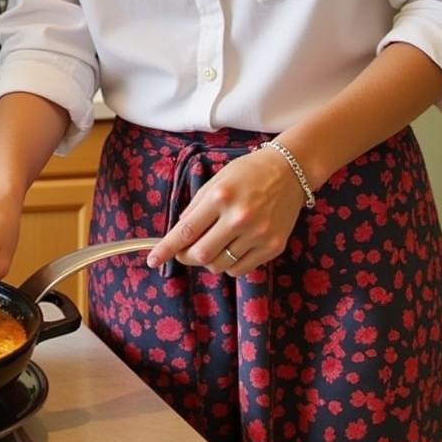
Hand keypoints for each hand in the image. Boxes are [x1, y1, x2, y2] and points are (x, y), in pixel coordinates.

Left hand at [146, 146, 306, 275]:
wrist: (289, 171)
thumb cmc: (246, 173)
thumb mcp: (215, 182)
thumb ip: (195, 208)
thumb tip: (178, 234)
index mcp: (219, 198)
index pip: (186, 231)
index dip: (166, 248)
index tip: (153, 260)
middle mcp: (238, 218)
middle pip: (201, 254)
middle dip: (185, 257)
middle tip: (184, 251)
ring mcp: (258, 235)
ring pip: (219, 265)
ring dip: (208, 261)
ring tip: (212, 245)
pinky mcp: (273, 247)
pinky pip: (240, 270)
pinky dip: (228, 265)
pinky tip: (230, 249)